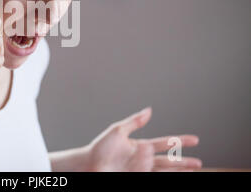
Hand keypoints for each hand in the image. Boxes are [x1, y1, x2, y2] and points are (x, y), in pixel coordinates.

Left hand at [84, 107, 201, 171]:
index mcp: (141, 147)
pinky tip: (167, 172)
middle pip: (168, 161)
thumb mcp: (118, 131)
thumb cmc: (100, 148)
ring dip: (176, 169)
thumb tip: (150, 110)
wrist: (88, 163)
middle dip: (183, 162)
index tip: (196, 139)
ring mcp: (140, 170)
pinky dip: (159, 173)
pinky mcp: (136, 177)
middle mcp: (143, 160)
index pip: (165, 143)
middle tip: (199, 163)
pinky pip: (151, 175)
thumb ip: (134, 122)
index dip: (180, 141)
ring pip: (163, 170)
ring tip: (191, 169)